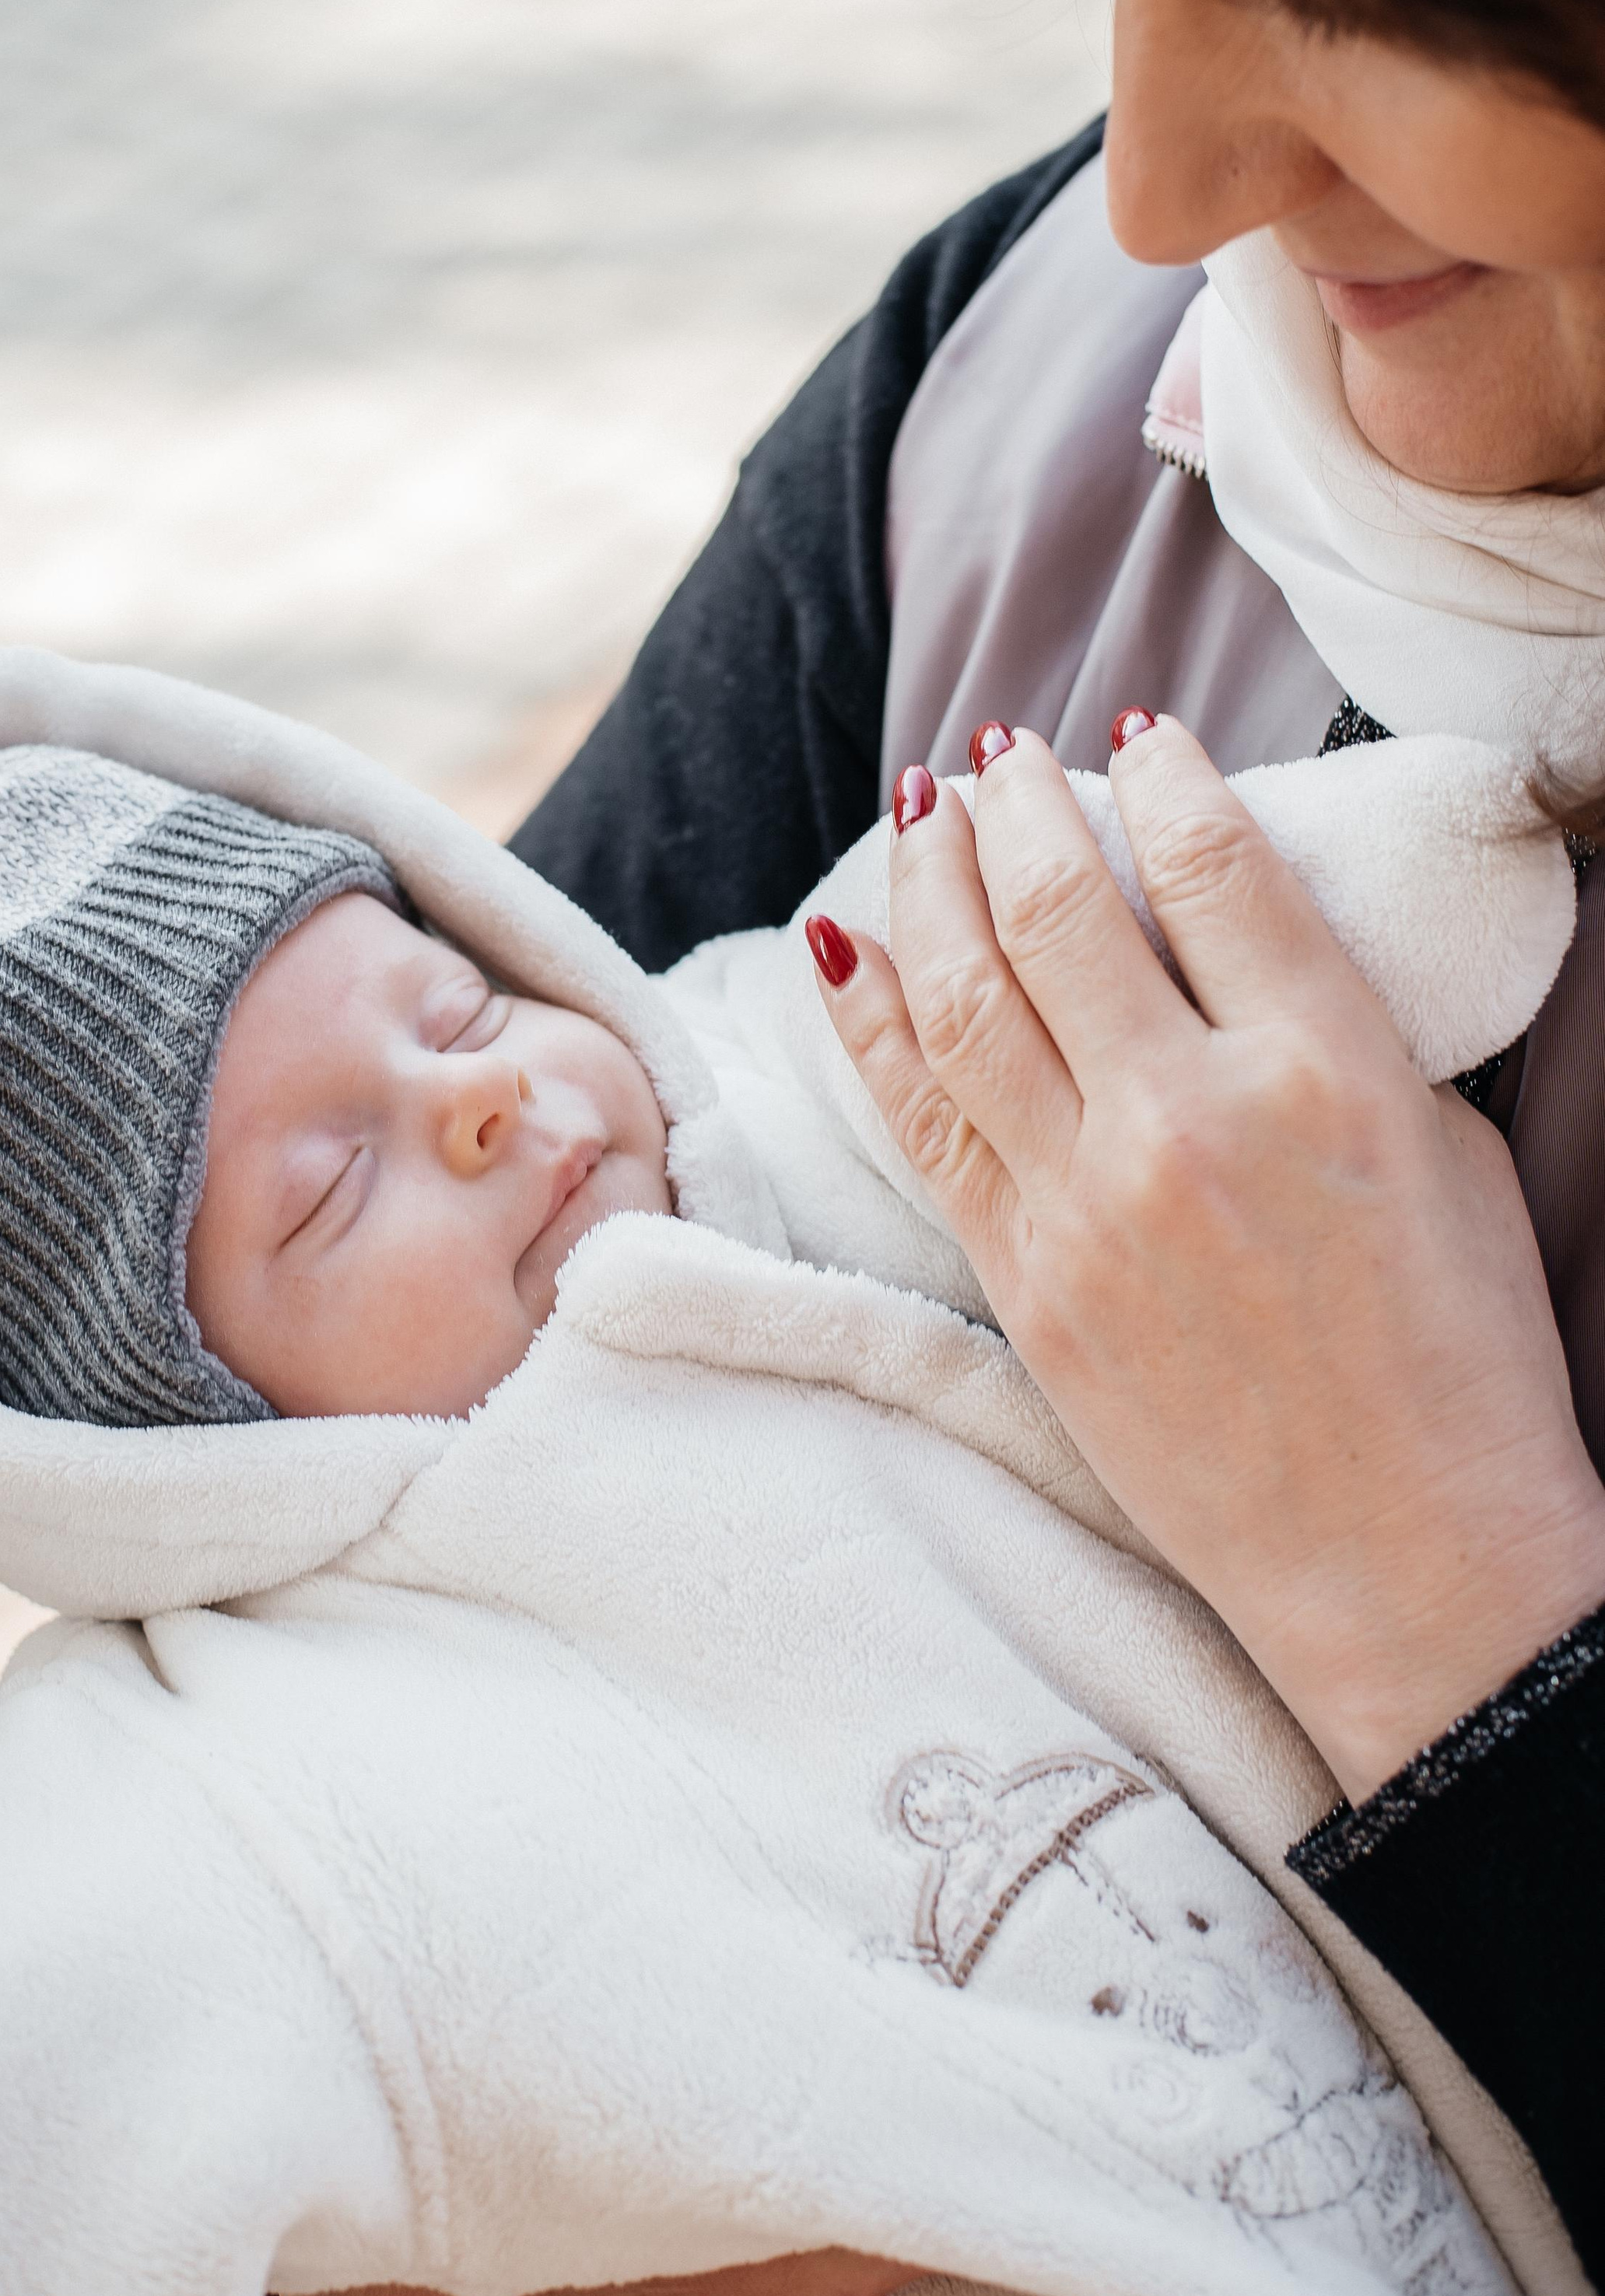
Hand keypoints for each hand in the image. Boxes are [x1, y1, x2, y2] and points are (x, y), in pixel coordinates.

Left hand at [814, 717, 1604, 1799]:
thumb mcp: (1446, 1151)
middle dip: (1014, 803)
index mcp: (1325, 1073)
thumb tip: (1237, 933)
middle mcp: (1191, 1123)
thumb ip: (1337, 1028)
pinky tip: (840, 945)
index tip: (1132, 736)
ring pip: (964, 994)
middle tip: (998, 752)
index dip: (1159, 777)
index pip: (1212, 865)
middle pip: (1058, 907)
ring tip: (916, 809)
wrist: (1408, 1559)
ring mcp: (1090, 1205)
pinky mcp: (1022, 1280)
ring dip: (925, 880)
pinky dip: (868, 1018)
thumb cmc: (1456, 1352)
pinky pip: (919, 1116)